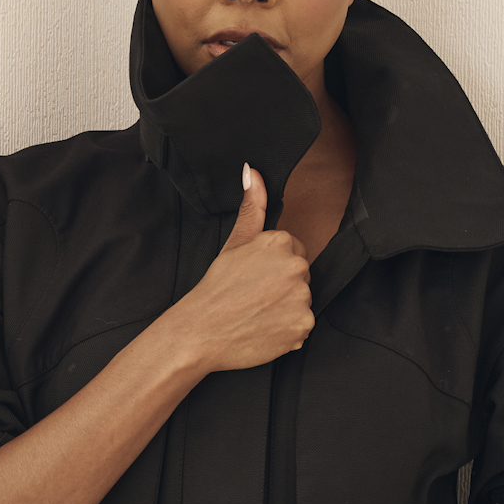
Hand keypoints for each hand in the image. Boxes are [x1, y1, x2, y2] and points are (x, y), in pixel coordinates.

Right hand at [166, 165, 312, 373]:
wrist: (201, 332)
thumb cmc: (216, 288)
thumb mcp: (233, 242)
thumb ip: (252, 207)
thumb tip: (252, 171)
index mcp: (281, 243)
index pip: (293, 250)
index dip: (272, 266)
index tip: (254, 277)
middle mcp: (296, 268)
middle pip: (300, 276)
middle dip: (282, 285)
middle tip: (253, 296)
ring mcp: (302, 300)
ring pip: (302, 302)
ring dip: (286, 309)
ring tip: (257, 314)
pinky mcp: (303, 328)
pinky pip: (302, 328)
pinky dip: (288, 332)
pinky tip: (264, 329)